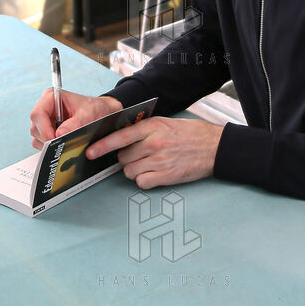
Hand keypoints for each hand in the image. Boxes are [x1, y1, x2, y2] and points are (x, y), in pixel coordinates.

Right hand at [30, 90, 120, 146]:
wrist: (101, 112)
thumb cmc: (94, 108)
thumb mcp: (88, 115)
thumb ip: (75, 124)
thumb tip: (59, 134)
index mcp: (51, 97)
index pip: (38, 113)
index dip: (44, 128)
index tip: (54, 138)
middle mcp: (45, 107)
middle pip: (35, 127)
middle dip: (47, 137)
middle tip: (62, 142)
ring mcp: (45, 119)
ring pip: (36, 136)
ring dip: (49, 142)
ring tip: (65, 139)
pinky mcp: (46, 129)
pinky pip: (40, 141)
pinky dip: (50, 145)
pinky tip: (62, 141)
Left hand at [86, 117, 222, 188]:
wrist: (214, 147)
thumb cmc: (190, 134)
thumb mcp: (165, 123)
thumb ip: (144, 130)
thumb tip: (122, 138)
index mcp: (152, 127)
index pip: (120, 137)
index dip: (102, 146)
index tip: (90, 152)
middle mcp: (153, 144)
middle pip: (123, 157)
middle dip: (126, 158)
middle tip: (139, 155)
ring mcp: (159, 161)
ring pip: (129, 171)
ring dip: (134, 170)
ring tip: (149, 164)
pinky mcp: (166, 176)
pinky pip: (141, 182)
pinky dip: (144, 180)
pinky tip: (154, 173)